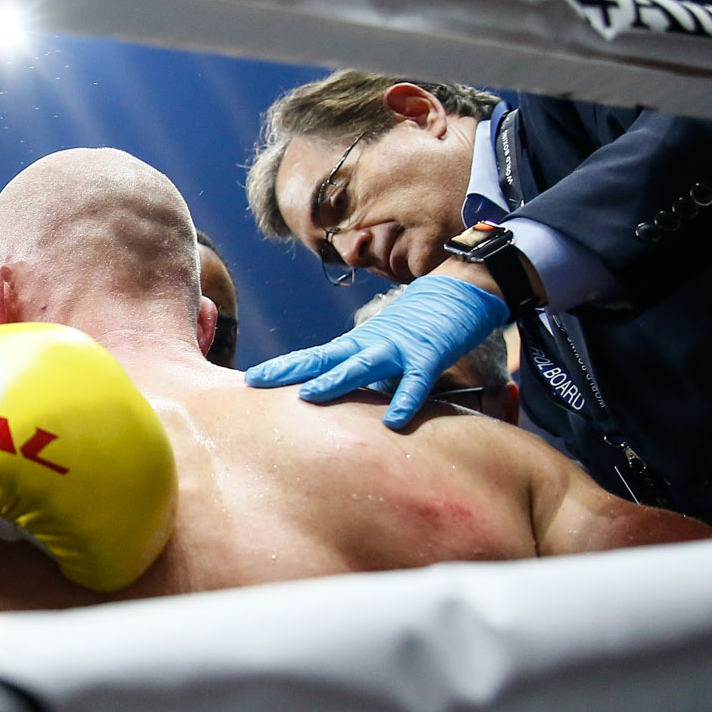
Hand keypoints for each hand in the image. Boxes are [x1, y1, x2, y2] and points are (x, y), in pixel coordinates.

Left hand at [245, 274, 507, 428]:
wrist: (461, 288)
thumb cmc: (421, 326)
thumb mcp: (385, 353)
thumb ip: (367, 380)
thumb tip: (347, 412)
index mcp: (357, 345)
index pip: (313, 358)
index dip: (283, 367)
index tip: (251, 379)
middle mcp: (370, 344)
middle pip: (324, 359)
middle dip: (290, 371)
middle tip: (255, 382)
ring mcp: (399, 348)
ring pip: (362, 365)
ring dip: (335, 380)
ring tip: (308, 395)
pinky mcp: (430, 354)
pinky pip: (416, 381)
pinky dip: (405, 399)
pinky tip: (393, 422)